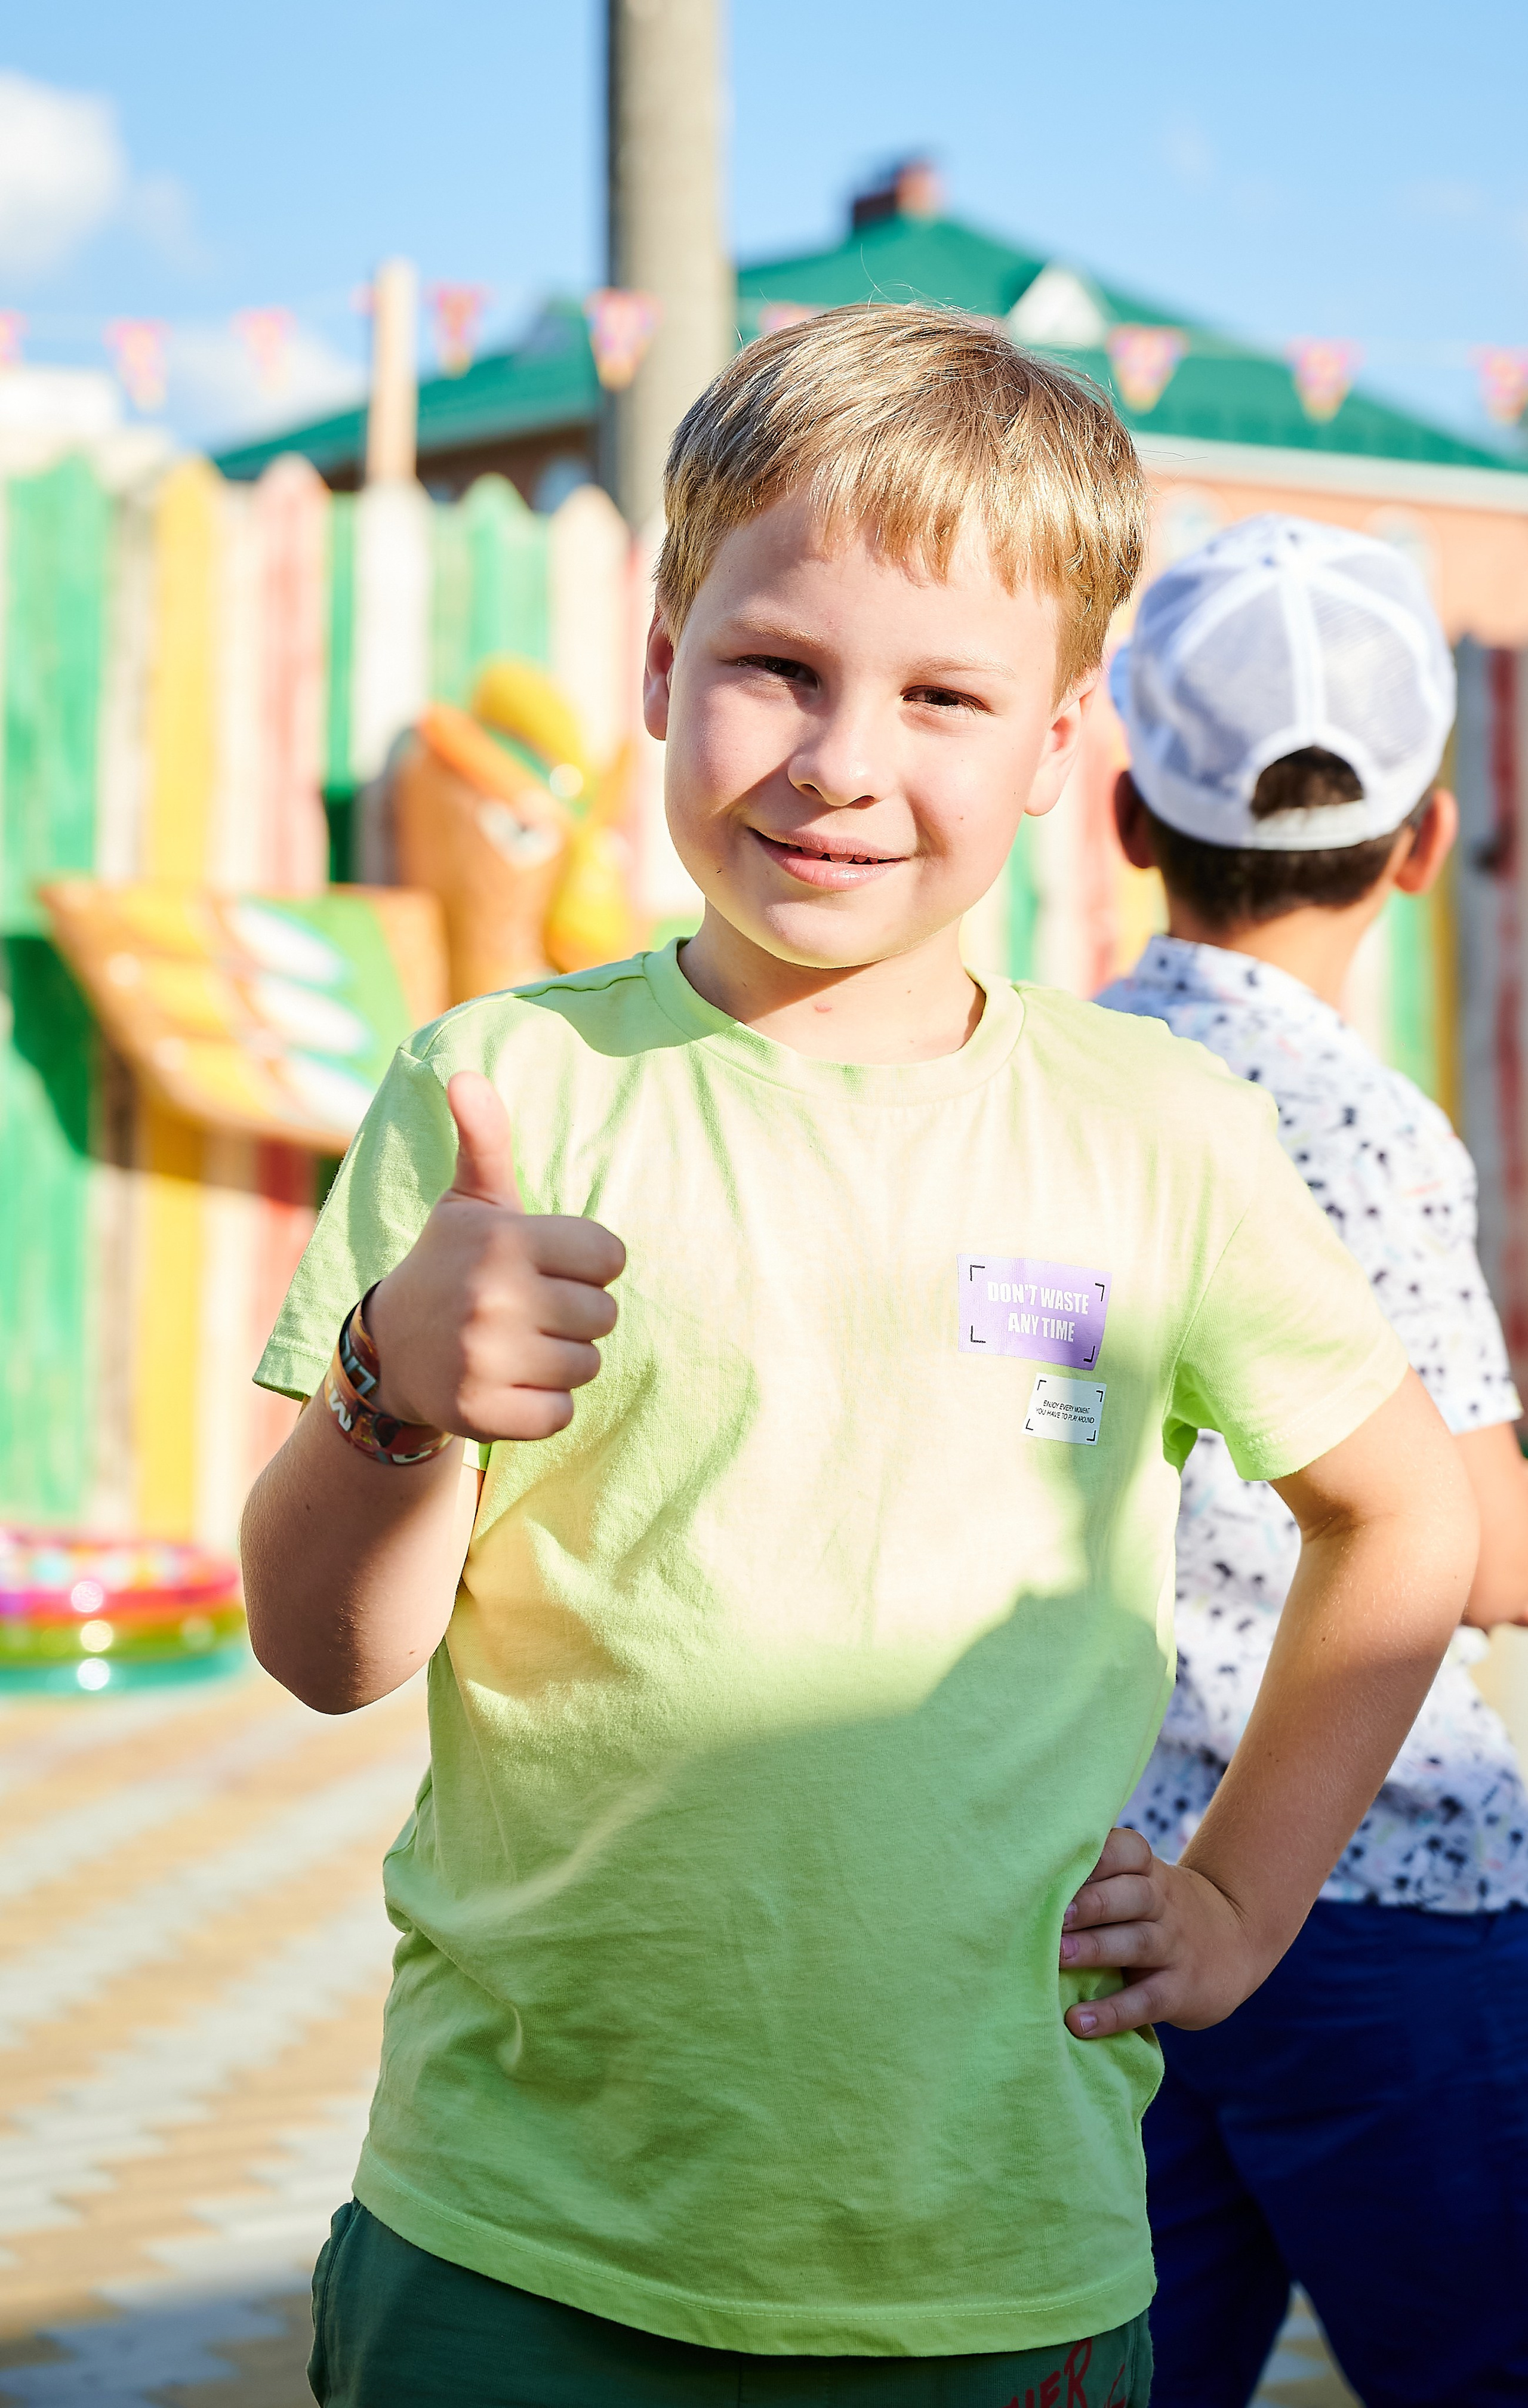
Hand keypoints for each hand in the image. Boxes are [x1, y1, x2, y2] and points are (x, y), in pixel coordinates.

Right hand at [365, 1071, 625, 1444]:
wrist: (390, 1351)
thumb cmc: (449, 1265)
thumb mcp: (468, 1201)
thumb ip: (484, 1139)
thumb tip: (464, 1074)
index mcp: (504, 1240)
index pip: (609, 1255)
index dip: (587, 1263)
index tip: (546, 1266)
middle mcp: (493, 1298)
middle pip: (604, 1314)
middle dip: (576, 1314)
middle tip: (529, 1309)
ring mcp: (485, 1360)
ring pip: (586, 1365)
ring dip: (561, 1360)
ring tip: (518, 1345)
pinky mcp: (482, 1414)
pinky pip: (560, 1414)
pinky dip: (543, 1406)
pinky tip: (509, 1384)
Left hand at [1059, 1826, 1263, 2039]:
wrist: (1234, 1943)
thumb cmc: (1157, 1910)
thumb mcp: (1140, 1883)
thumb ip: (1097, 1878)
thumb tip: (1022, 1876)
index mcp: (1148, 1872)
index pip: (1129, 1851)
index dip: (1097, 1855)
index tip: (1057, 1863)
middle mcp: (1163, 1903)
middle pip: (1132, 1895)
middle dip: (1090, 1903)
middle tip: (1052, 1914)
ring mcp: (1175, 1946)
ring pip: (1137, 1942)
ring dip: (1095, 1948)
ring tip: (1057, 1956)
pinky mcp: (1181, 1990)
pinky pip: (1146, 2000)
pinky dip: (1112, 2012)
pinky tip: (1078, 2021)